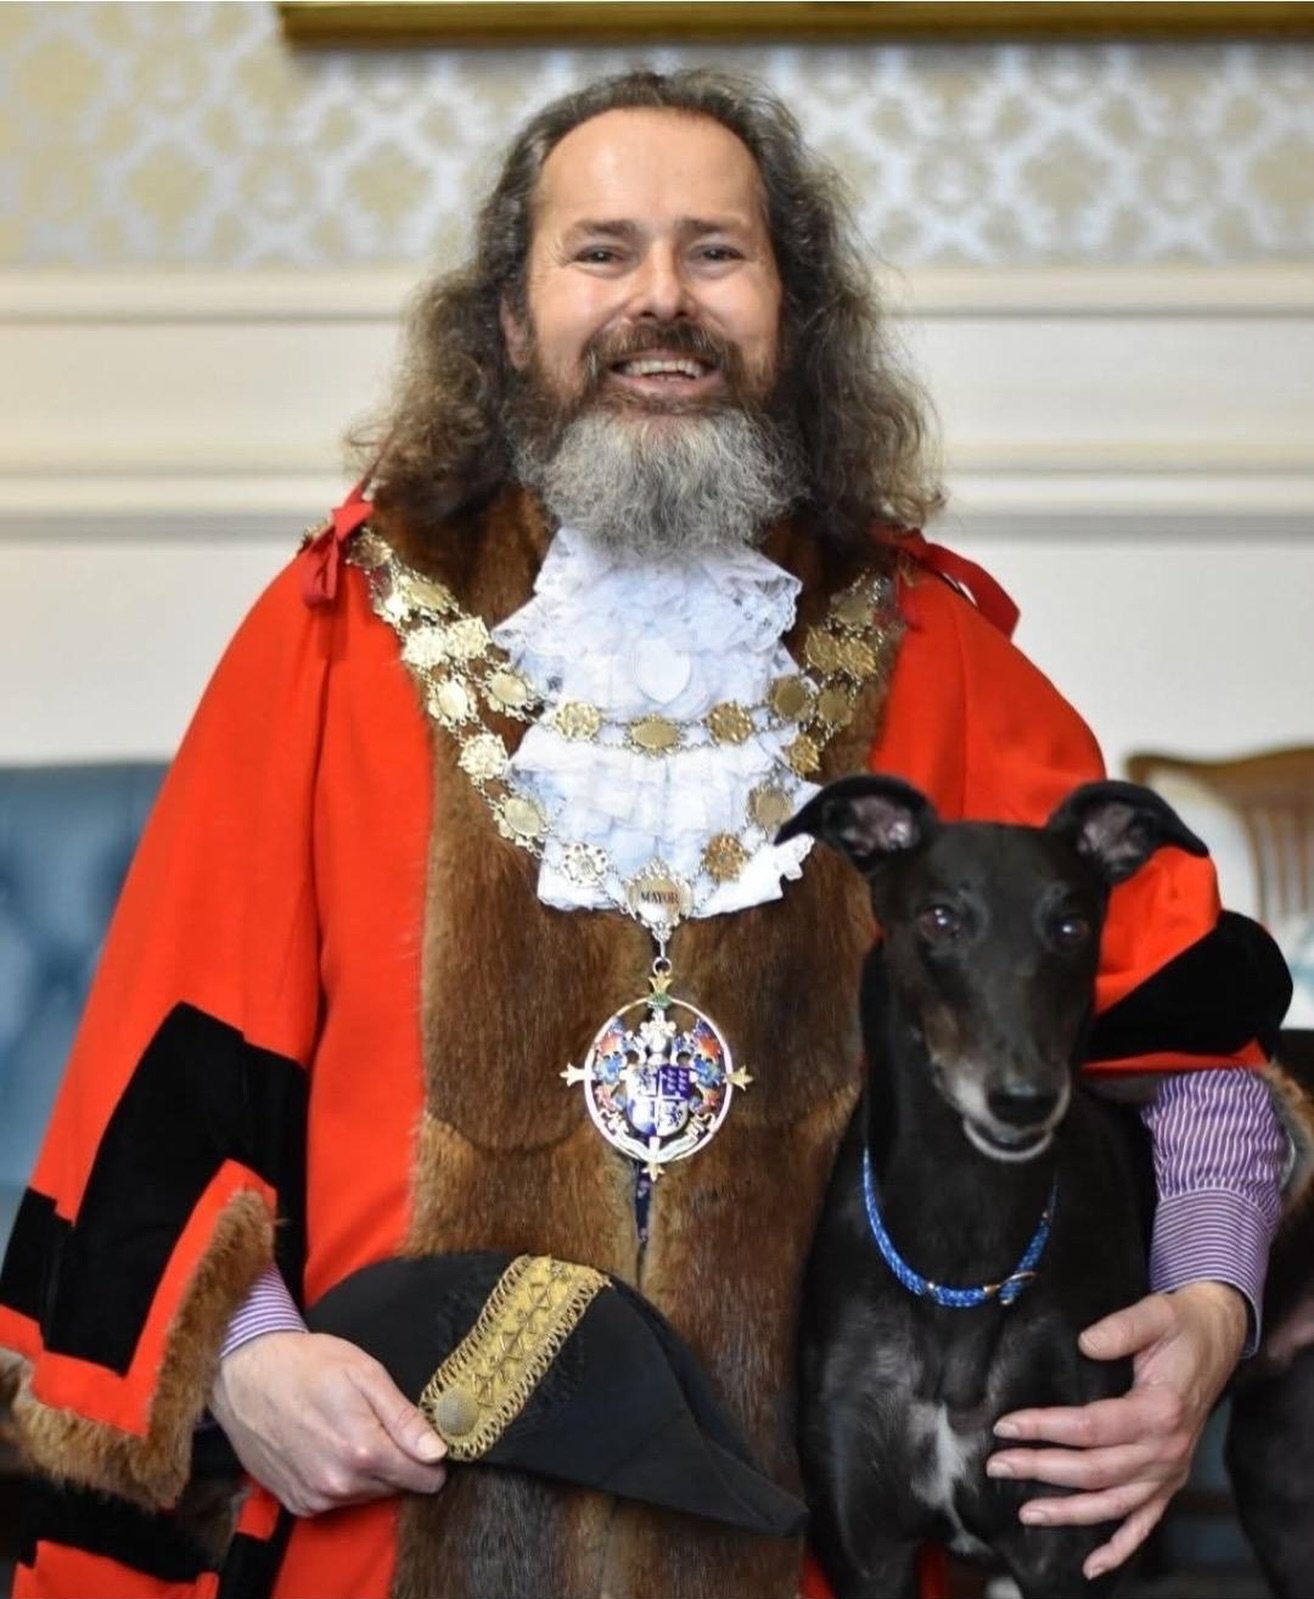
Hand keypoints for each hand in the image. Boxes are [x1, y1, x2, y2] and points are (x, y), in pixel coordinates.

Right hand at [209, 1331, 447, 1515]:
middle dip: (398, 1461)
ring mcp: (316, 1498)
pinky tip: (327, 1447)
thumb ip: (404, 1418)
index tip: (424, 1439)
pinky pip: (337, 1500)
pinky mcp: (296, 1503)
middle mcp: (340, 1484)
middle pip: (396, 1486)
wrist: (246, 1376)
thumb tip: (438, 1452)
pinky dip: (341, 1479)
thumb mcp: (365, 1374)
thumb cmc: (308, 1365)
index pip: (423, 1477)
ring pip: (367, 1494)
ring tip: (348, 1429)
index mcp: (364, 1451)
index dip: (431, 1458)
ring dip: (369, 1471)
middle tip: (378, 1422)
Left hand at [986, 1282, 1246, 1580]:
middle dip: (1042, 1469)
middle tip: (998, 1465)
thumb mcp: (1155, 1313)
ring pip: (1114, 1504)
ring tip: (1026, 1512)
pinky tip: (1092, 1566)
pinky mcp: (1171, 1479)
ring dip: (1069, 1513)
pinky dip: (1120, 1549)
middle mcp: (1167, 1450)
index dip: (1045, 1427)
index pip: (1091, 1427)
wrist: (1217, 1339)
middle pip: (1095, 1470)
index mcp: (1160, 1410)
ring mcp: (1170, 1471)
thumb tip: (1086, 1343)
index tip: (1006, 1425)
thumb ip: (1121, 1328)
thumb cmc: (1180, 1326)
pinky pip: (1146, 1523)